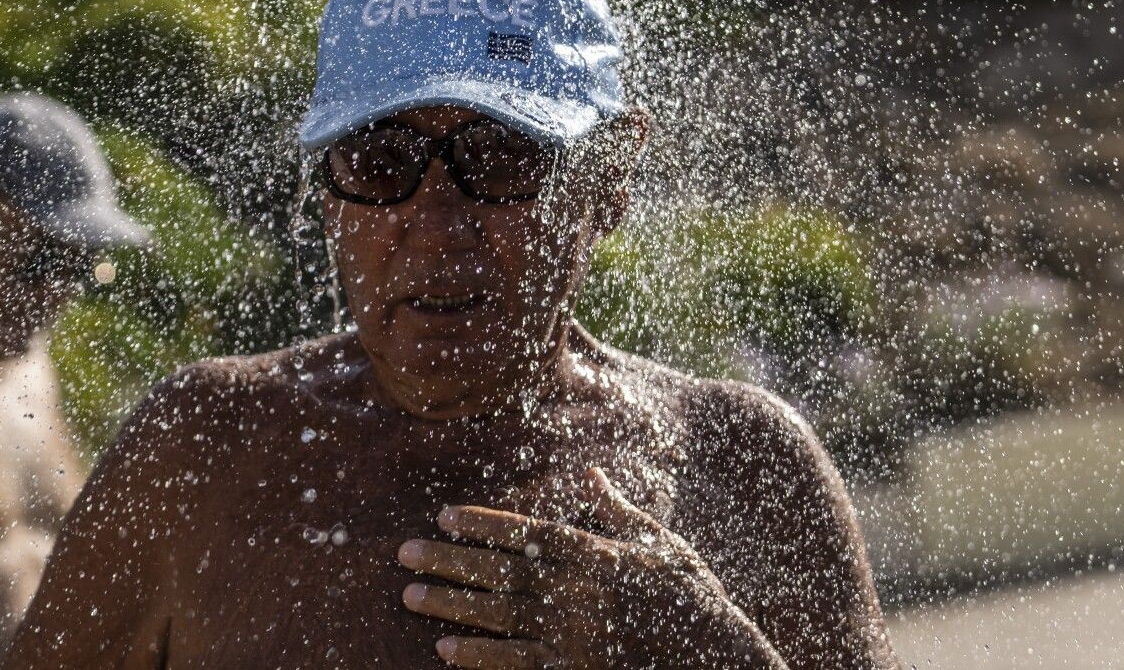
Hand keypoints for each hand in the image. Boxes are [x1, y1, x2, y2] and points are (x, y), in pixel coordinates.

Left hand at [397, 467, 787, 668]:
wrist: (721, 660)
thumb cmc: (696, 600)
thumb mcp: (664, 545)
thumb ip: (620, 510)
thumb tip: (589, 472)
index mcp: (596, 554)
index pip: (527, 532)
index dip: (481, 523)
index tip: (442, 514)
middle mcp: (577, 592)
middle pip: (499, 572)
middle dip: (449, 561)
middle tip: (403, 553)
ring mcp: (574, 636)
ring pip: (498, 617)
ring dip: (451, 607)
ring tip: (411, 597)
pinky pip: (517, 665)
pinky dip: (480, 659)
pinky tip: (445, 653)